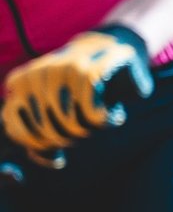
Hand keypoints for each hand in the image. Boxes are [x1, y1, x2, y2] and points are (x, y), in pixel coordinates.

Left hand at [1, 25, 152, 166]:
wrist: (117, 50)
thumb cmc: (86, 88)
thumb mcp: (59, 111)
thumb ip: (44, 138)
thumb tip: (53, 161)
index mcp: (19, 83)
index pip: (16, 130)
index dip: (39, 146)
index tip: (58, 145)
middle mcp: (36, 74)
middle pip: (47, 131)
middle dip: (69, 138)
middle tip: (85, 128)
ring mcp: (63, 69)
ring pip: (70, 123)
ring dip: (90, 129)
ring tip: (98, 119)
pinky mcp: (92, 69)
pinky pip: (92, 112)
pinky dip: (106, 120)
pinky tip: (114, 114)